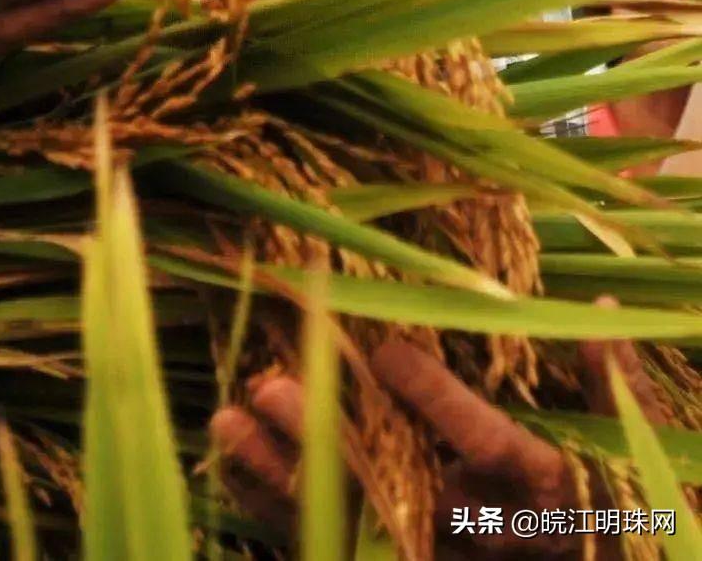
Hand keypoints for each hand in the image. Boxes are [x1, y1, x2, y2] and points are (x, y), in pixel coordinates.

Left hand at [211, 314, 665, 556]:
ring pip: (346, 520)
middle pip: (393, 489)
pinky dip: (272, 504)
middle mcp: (477, 532)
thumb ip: (605, 385)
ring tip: (226, 418)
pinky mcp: (392, 560)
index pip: (486, 448)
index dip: (438, 402)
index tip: (387, 351)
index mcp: (537, 491)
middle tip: (270, 386)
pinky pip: (326, 541)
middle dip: (327, 440)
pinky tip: (229, 458)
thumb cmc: (597, 510)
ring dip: (279, 474)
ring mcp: (430, 553)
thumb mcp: (615, 452)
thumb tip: (601, 305)